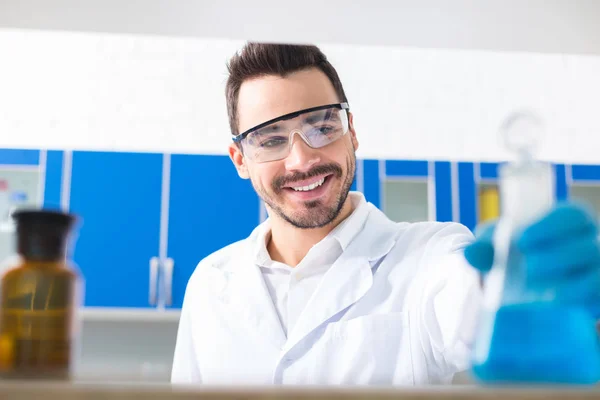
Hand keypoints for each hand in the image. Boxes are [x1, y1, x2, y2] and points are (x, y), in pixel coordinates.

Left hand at [463, 201, 599, 316]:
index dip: (552, 225)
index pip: (574, 215)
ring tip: (540, 287)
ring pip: (596, 275)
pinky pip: (598, 297)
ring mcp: (595, 271)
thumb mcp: (493, 247)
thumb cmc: (510, 255)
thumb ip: (482, 247)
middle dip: (557, 257)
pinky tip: (555, 301)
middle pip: (588, 246)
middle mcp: (588, 244)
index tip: (523, 240)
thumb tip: (470, 253)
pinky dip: (580, 299)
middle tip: (528, 268)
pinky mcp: (595, 298)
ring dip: (570, 282)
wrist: (517, 287)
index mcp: (566, 223)